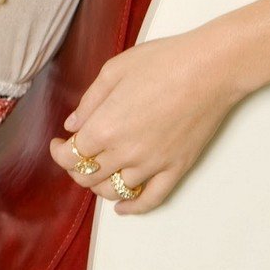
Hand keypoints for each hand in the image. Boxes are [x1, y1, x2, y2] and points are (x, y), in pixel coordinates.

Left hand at [45, 31, 246, 214]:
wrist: (210, 70)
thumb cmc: (162, 62)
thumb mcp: (112, 71)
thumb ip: (89, 102)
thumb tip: (72, 125)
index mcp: (105, 127)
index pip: (70, 156)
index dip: (59, 151)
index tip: (59, 142)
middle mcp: (126, 152)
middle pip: (88, 177)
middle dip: (75, 168)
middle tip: (77, 154)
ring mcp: (153, 164)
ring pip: (115, 191)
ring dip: (99, 185)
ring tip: (98, 172)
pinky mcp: (177, 169)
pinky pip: (152, 199)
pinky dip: (134, 207)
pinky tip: (123, 206)